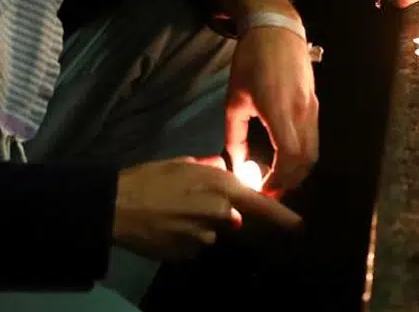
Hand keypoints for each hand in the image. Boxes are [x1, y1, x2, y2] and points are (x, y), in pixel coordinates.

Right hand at [112, 157, 302, 260]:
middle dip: (226, 216)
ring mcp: (205, 238)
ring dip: (203, 225)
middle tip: (194, 205)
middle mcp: (220, 215)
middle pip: (237, 222)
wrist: (118, 206)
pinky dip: (188, 237)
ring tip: (175, 212)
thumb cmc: (152, 178)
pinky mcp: (188, 254)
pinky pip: (195, 245)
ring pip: (214, 233)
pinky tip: (169, 226)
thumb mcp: (185, 164)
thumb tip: (226, 169)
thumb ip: (212, 168)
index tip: (301, 227)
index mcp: (222, 188)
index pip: (262, 206)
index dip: (284, 218)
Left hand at [225, 26, 319, 194]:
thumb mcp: (234, 98)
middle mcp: (301, 111)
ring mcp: (311, 107)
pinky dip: (302, 155)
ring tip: (277, 179)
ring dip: (297, 171)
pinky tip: (285, 158)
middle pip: (306, 160)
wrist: (277, 29)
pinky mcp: (314, 104)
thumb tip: (237, 163)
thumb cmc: (251, 60)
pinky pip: (313, 138)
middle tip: (270, 191)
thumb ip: (234, 134)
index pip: (289, 155)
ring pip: (313, 151)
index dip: (279, 179)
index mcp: (278, 108)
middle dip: (290, 182)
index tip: (263, 190)